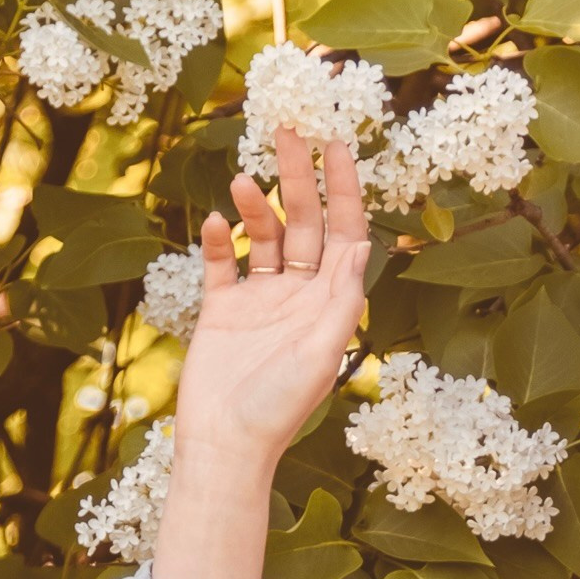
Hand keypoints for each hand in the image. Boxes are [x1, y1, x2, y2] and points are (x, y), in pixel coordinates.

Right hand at [172, 124, 371, 461]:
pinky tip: (215, 221)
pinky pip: (222, 264)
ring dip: (255, 205)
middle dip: (299, 178)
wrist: (223, 446)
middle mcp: (298, 295)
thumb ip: (340, 299)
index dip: (345, 188)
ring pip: (263, 236)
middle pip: (304, 223)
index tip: (338, 144)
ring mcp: (259, 301)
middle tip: (288, 131)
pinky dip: (219, 240)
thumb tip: (364, 242)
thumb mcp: (321, 353)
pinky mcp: (221, 312)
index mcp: (329, 303)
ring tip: (244, 179)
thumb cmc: (279, 410)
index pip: (344, 232)